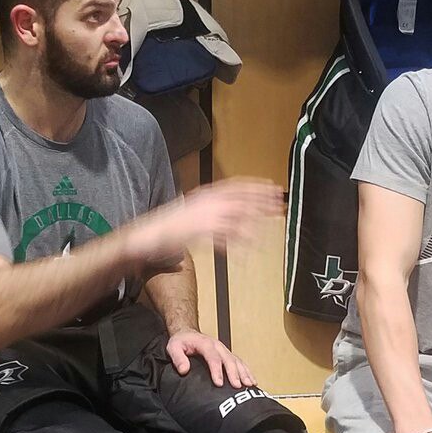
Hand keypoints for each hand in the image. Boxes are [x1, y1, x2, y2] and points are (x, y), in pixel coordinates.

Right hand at [131, 180, 281, 263]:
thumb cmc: (173, 225)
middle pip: (241, 198)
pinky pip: (226, 236)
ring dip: (257, 218)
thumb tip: (236, 215)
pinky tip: (251, 247)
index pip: (236, 185)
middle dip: (263, 199)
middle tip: (280, 202)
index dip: (255, 185)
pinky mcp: (201, 231)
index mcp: (207, 193)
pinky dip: (240, 242)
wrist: (151, 233)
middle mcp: (208, 201)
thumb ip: (215, 210)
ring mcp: (205, 215)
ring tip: (273, 221)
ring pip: (238, 215)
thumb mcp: (196, 211)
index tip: (272, 186)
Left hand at [166, 329, 254, 387]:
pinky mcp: (228, 355)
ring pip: (237, 361)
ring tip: (249, 385)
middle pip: (229, 360)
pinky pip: (240, 363)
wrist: (188, 333)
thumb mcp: (174, 347)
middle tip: (237, 386)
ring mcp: (224, 351)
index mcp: (205, 344)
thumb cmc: (181, 341)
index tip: (219, 383)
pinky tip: (252, 381)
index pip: (213, 358)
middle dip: (234, 374)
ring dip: (244, 373)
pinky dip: (247, 372)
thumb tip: (184, 370)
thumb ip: (178, 358)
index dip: (217, 371)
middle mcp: (218, 347)